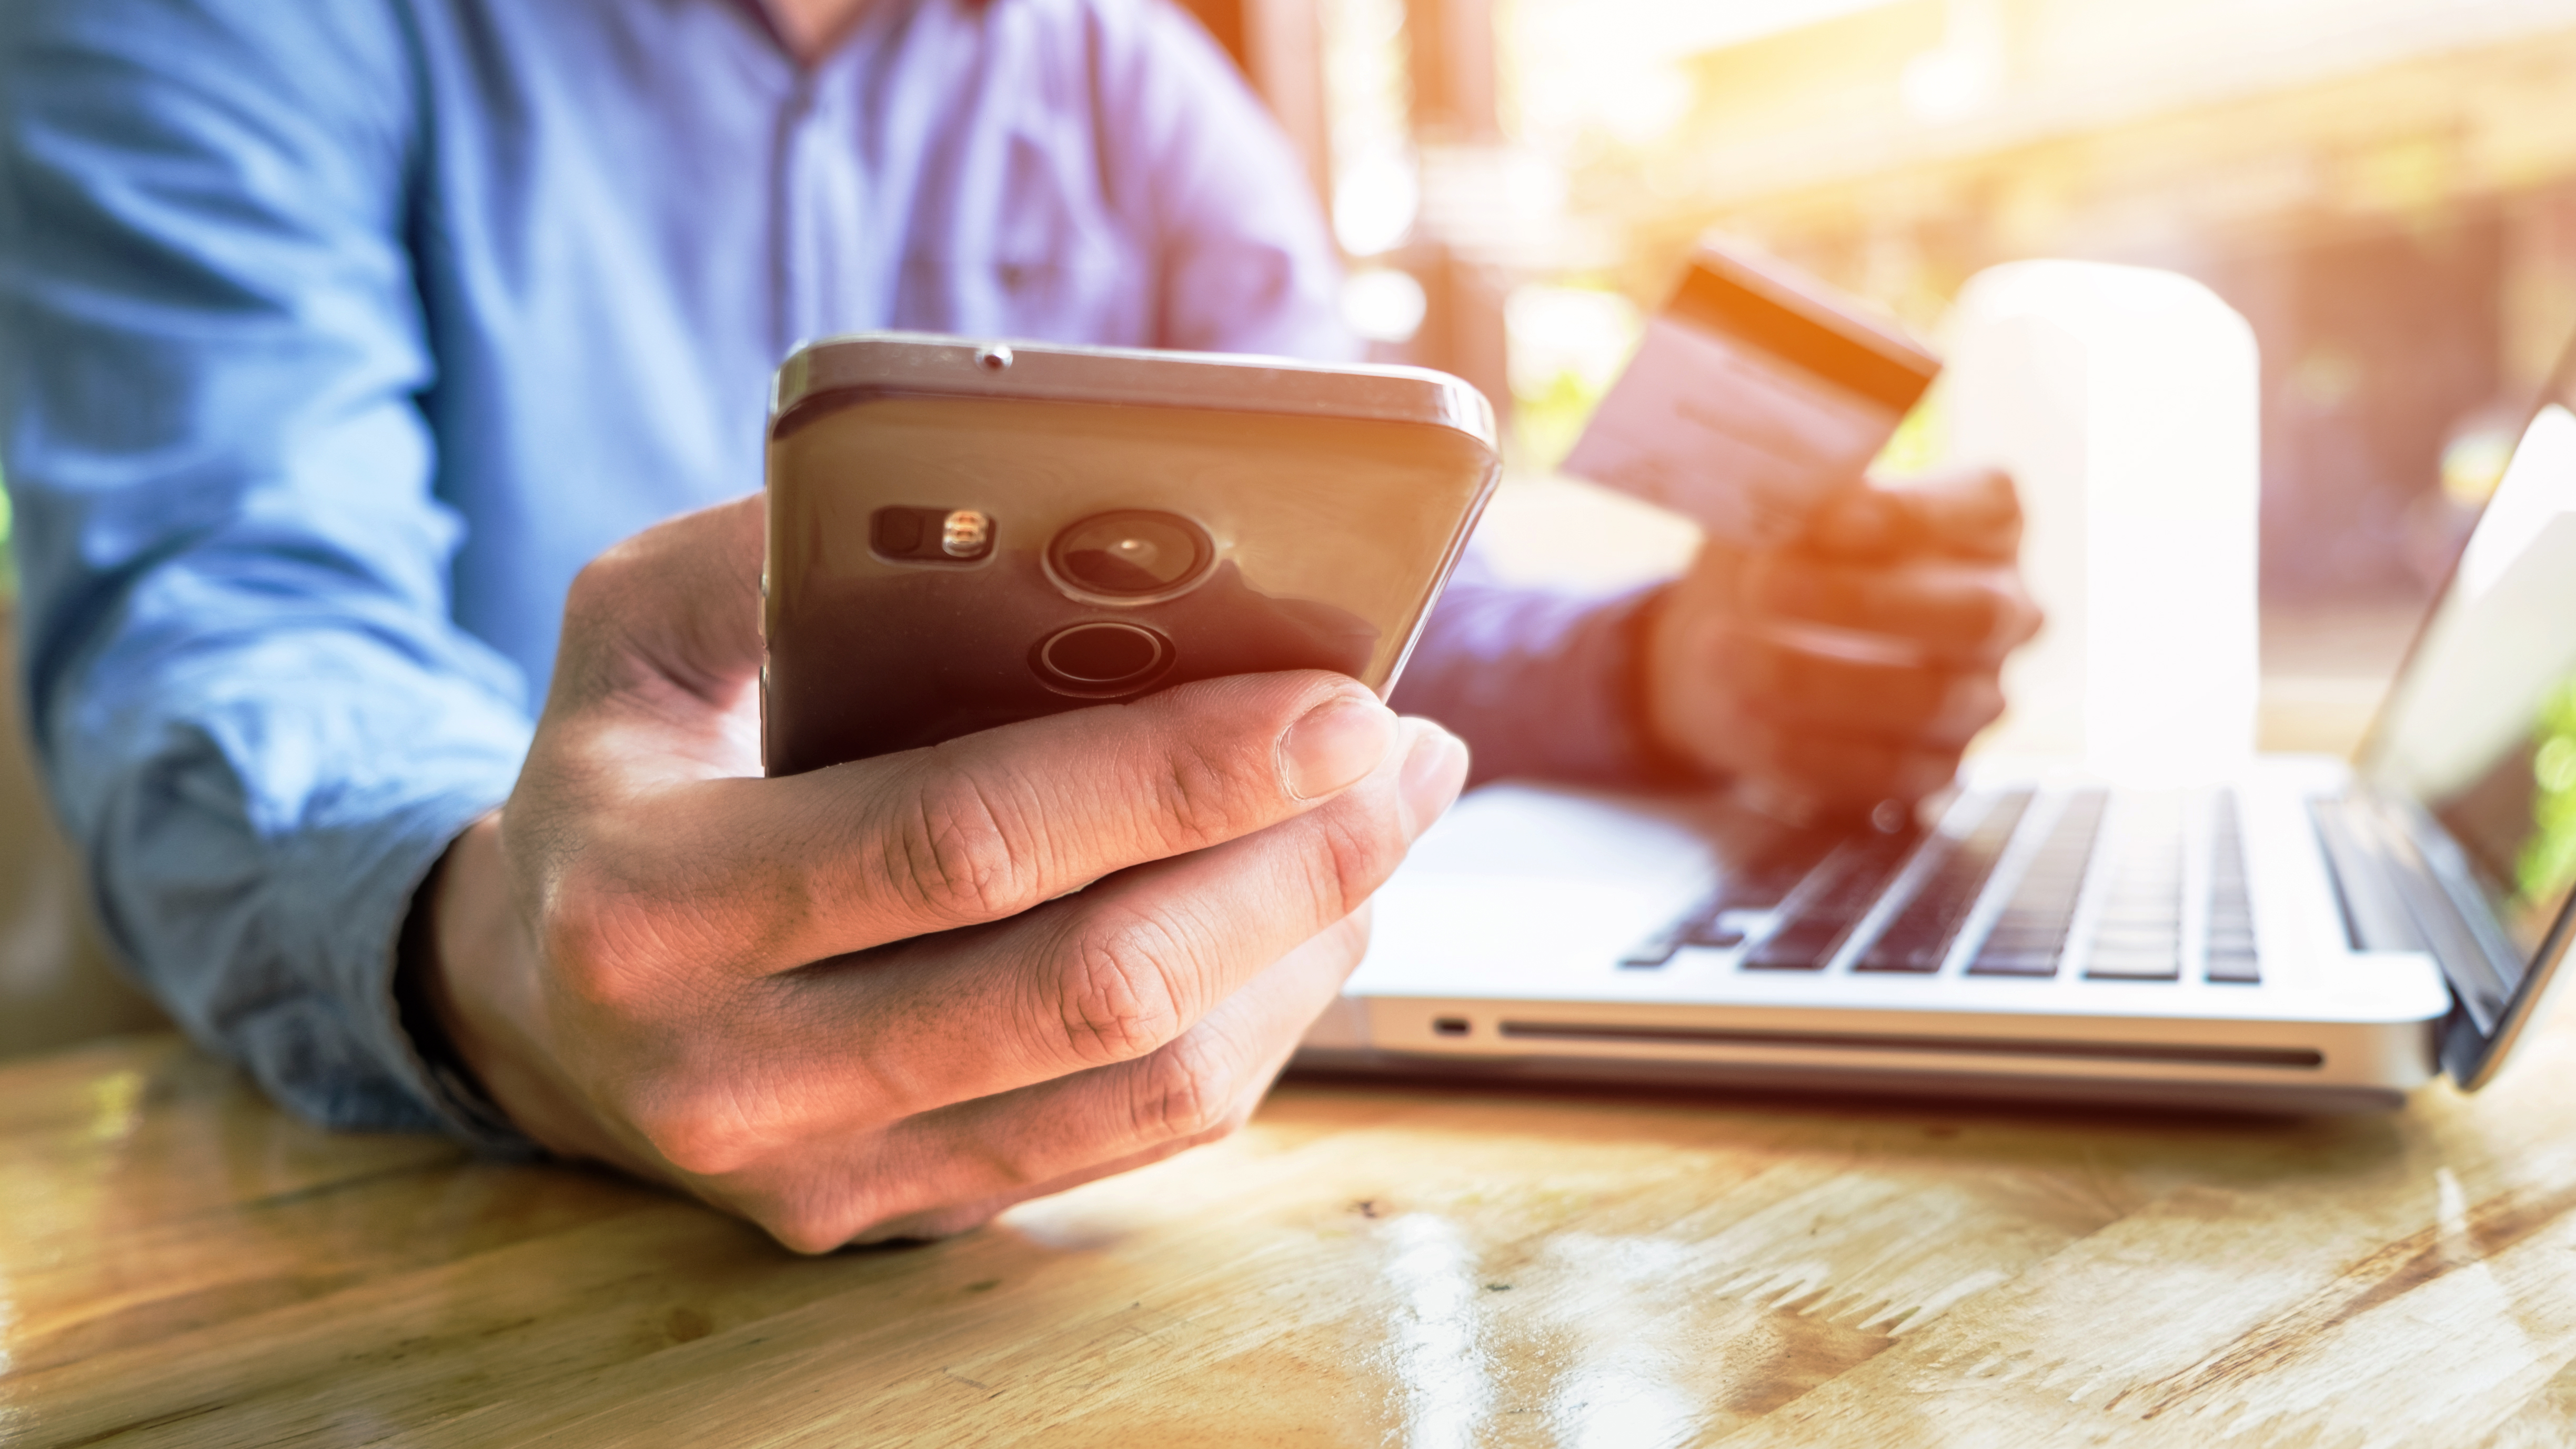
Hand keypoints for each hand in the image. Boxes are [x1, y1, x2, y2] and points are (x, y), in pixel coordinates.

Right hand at [415, 496, 1468, 1250]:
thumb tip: (1002, 510)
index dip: (1175, 777)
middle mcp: (735, 1076)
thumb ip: (779, 552)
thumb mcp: (634, 629)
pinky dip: (1254, 1025)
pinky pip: (1129, 1136)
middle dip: (1289, 864)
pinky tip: (1309, 918)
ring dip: (1302, 948)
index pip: (966, 845)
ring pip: (1139, 1086)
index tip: (1338, 702)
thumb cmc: (618, 778)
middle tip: (1406, 755)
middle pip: (1090, 988)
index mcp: (653, 906)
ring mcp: (826, 1175)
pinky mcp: (904, 1214)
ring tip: (1386, 821)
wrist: (533, 1002)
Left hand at [1640, 465, 2040, 813]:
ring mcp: (1979, 697)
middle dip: (1864, 603)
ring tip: (1722, 652)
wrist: (1725, 651)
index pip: (1991, 509)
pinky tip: (1738, 715)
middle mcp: (2003, 610)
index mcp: (1985, 525)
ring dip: (1818, 680)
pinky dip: (1806, 743)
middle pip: (1974, 613)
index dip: (1918, 514)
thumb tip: (1795, 497)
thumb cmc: (1771, 557)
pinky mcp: (1935, 768)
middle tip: (1764, 586)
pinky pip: (1887, 770)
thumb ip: (1802, 497)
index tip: (1831, 520)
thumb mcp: (1779, 512)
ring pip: (1931, 699)